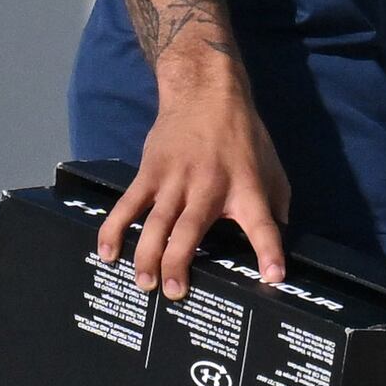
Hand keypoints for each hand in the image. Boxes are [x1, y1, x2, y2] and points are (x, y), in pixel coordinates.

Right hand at [101, 0, 289, 296]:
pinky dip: (114, 228)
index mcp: (246, 188)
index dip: (268, 251)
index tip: (272, 277)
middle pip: (191, 230)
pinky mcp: (150, 172)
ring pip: (156, 222)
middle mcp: (209, 186)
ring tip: (144, 282)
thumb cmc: (242, 136)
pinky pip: (129, 204)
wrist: (205, 93)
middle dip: (179, 262)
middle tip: (173, 292)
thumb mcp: (271, 168)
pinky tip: (106, 252)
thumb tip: (279, 241)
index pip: (262, 223)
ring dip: (146, 255)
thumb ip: (275, 205)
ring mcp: (175, 179)